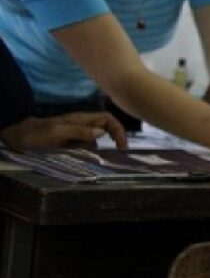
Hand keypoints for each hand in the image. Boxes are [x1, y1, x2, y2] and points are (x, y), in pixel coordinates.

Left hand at [0, 112, 127, 149]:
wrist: (19, 136)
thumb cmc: (37, 134)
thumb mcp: (58, 133)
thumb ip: (80, 131)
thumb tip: (102, 133)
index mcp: (81, 120)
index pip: (107, 119)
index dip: (118, 130)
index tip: (121, 146)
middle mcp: (81, 125)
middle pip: (106, 128)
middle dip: (113, 138)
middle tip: (116, 154)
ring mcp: (76, 133)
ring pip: (96, 139)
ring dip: (99, 148)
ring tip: (95, 158)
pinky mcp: (71, 141)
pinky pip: (86, 145)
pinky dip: (89, 152)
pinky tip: (84, 158)